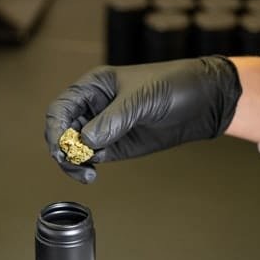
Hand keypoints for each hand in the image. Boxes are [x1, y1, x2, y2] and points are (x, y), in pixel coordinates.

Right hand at [45, 56, 241, 182]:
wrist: (203, 102)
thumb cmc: (174, 85)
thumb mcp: (142, 99)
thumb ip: (113, 120)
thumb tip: (86, 142)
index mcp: (93, 87)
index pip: (60, 109)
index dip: (55, 129)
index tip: (62, 148)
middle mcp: (93, 107)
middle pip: (61, 131)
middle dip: (62, 150)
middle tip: (74, 164)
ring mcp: (103, 128)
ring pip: (74, 149)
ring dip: (73, 163)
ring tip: (87, 174)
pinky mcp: (116, 146)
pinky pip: (92, 158)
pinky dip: (86, 167)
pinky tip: (93, 173)